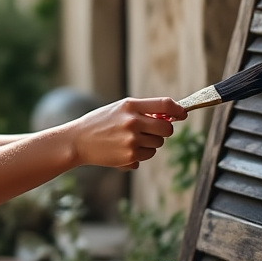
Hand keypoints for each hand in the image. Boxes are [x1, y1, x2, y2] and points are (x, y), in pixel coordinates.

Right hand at [65, 97, 187, 169]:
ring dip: (151, 143)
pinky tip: (124, 149)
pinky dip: (141, 154)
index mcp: (130, 105)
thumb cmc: (100, 123)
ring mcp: (132, 140)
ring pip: (158, 144)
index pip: (165, 104)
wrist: (78, 141)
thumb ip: (143, 110)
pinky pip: (148, 156)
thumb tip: (171, 116)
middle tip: (154, 130)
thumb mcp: (119, 109)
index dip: (178, 110)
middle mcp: (133, 122)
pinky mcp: (130, 156)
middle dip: (164, 130)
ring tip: (131, 140)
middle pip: (167, 128)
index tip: (182, 114)